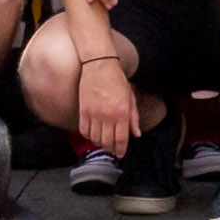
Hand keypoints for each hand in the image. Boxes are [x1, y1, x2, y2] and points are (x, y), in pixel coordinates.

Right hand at [69, 37, 142, 156]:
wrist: (99, 65)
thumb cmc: (117, 80)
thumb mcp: (130, 97)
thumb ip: (134, 117)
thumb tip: (136, 134)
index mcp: (122, 112)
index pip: (121, 139)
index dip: (121, 150)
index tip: (121, 154)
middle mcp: (108, 115)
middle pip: (107, 142)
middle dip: (110, 149)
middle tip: (112, 150)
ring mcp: (94, 114)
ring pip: (95, 138)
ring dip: (99, 143)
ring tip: (103, 142)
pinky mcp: (83, 111)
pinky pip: (84, 131)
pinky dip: (88, 136)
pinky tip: (93, 134)